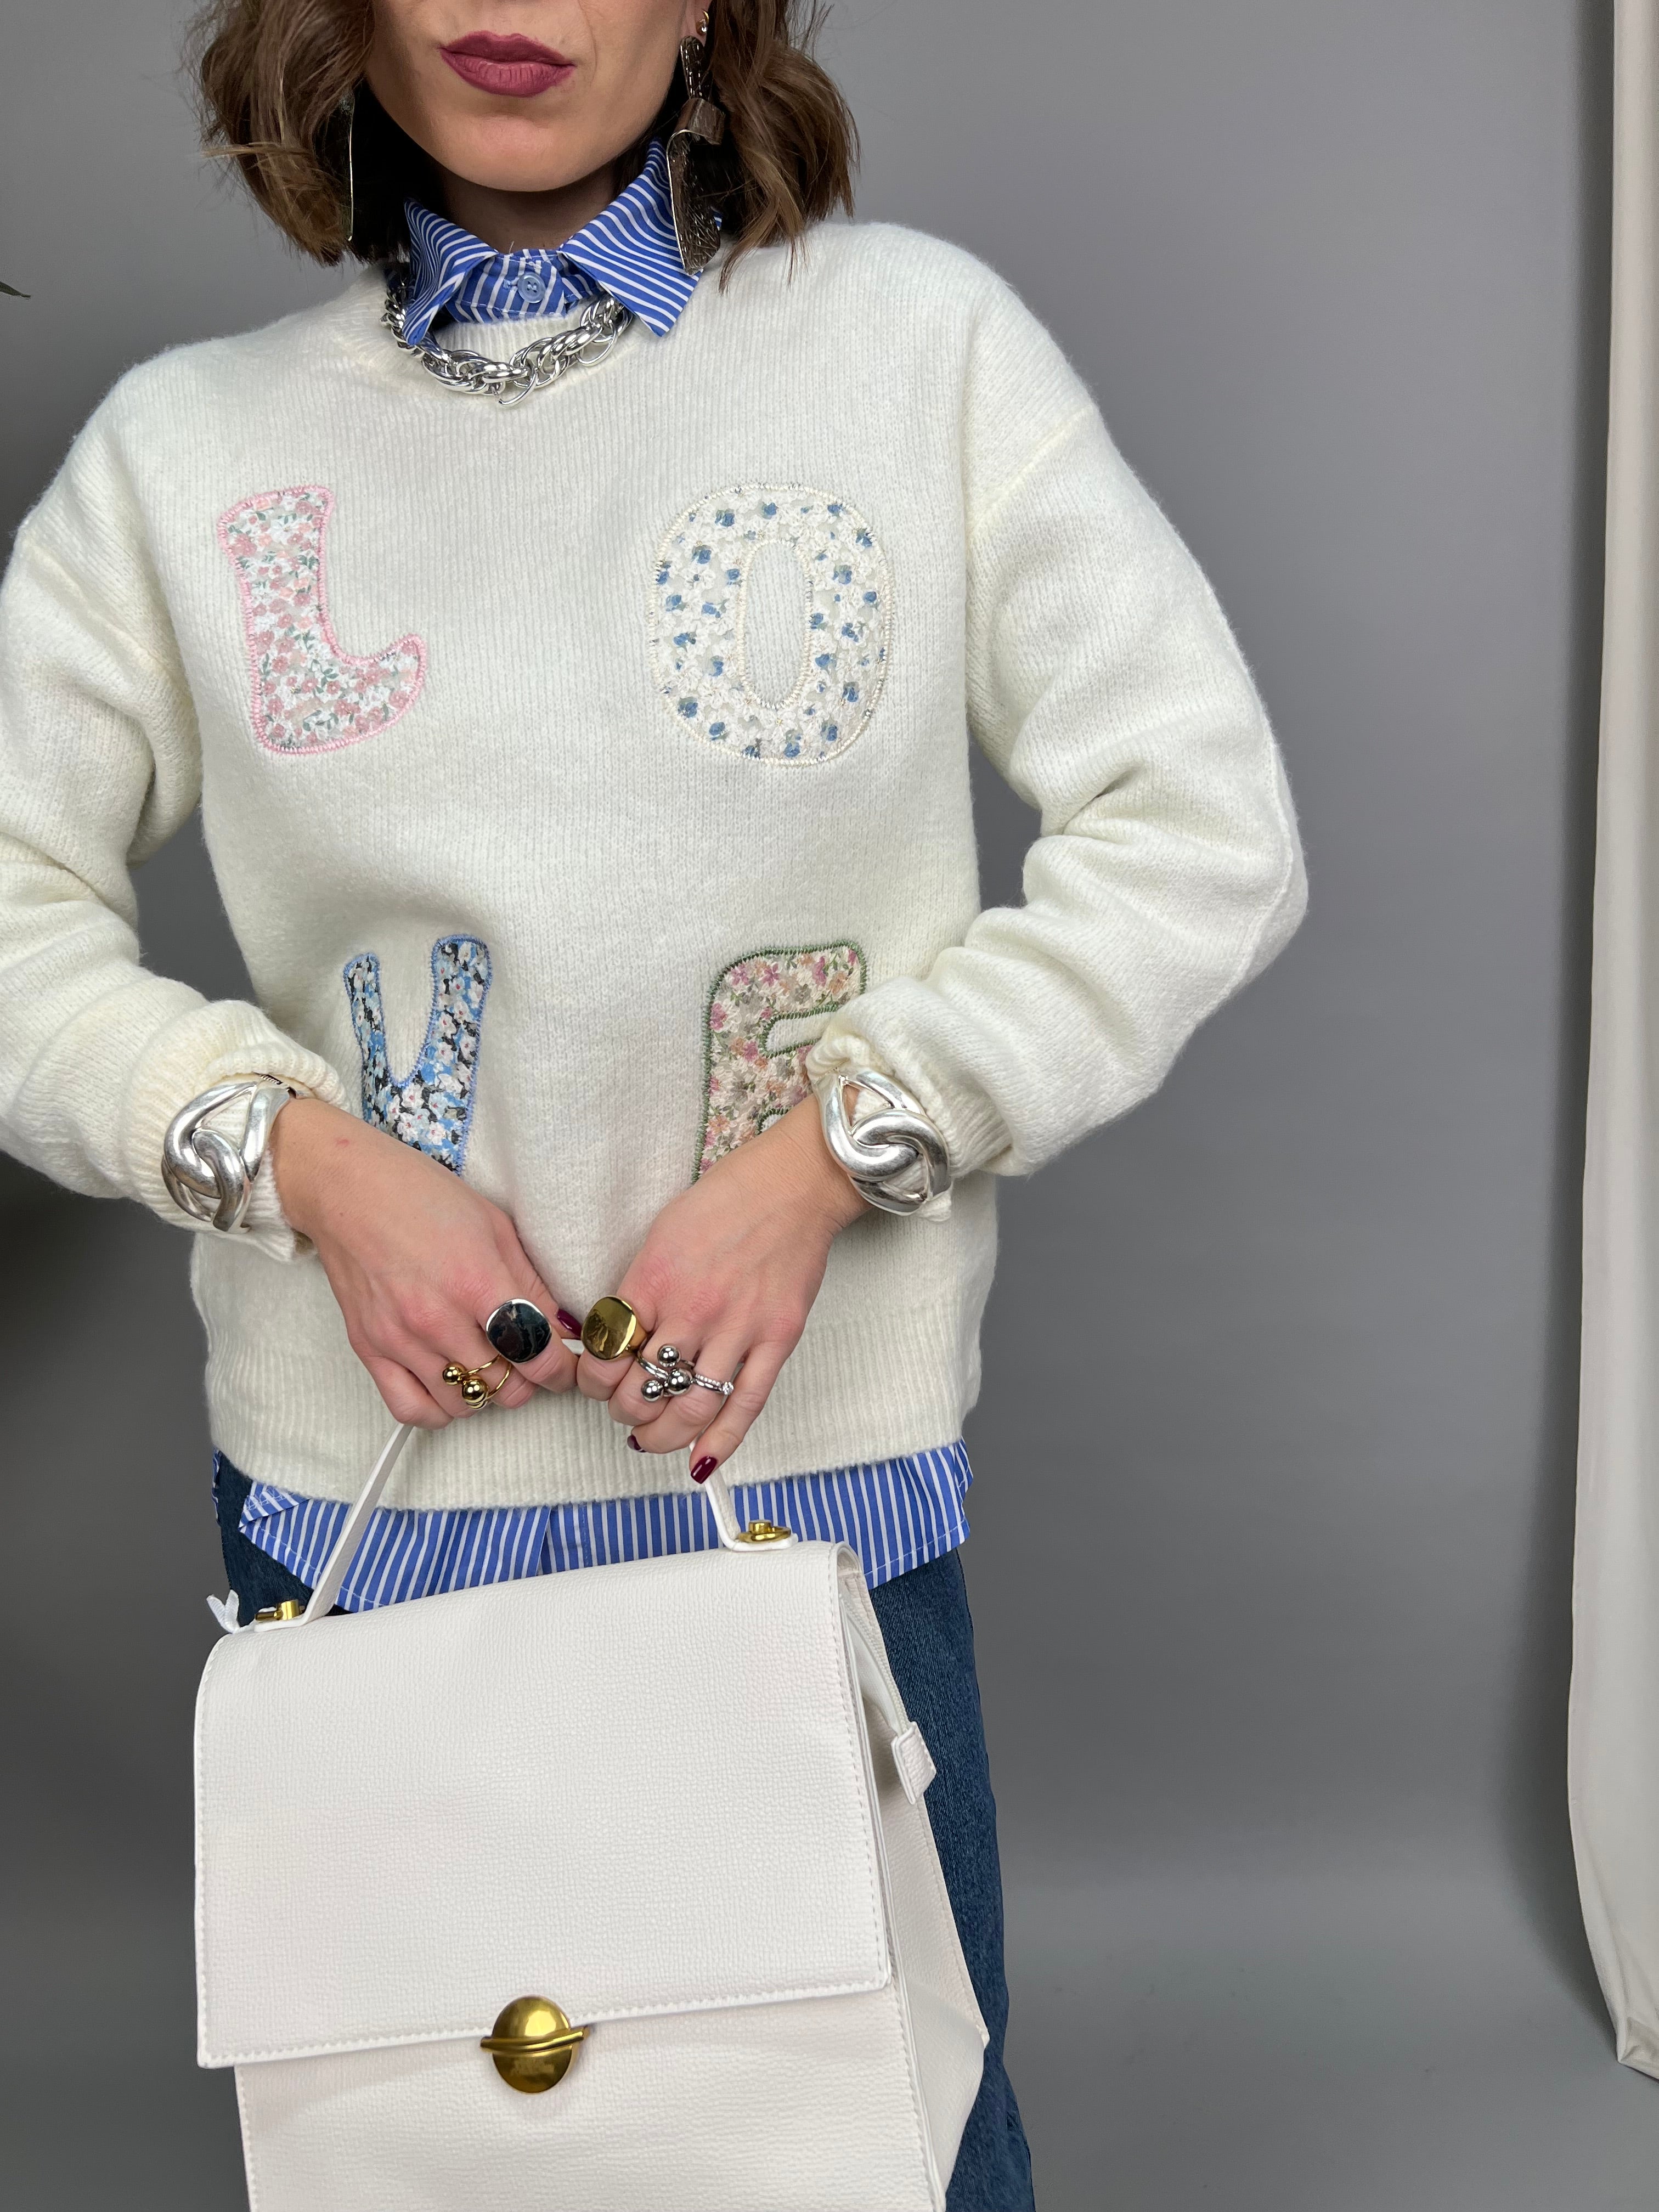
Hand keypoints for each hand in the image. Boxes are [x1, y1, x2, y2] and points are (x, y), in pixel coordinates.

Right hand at [270, 1098, 580, 1427]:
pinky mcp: (369, 1349)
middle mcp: (436, 1318)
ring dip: (485, 1392)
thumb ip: (532, 1284)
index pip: (536, 1353)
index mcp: (476, 1281)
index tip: (564, 1366)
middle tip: (526, 1359)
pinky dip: (439, 1409)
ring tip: (487, 1365)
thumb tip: (563, 1330)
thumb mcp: (496, 1226)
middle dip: (528, 1380)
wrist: (348, 1190)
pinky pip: (411, 1409)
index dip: (561, 1370)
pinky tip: (449, 1384)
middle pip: (504, 1387)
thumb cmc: (422, 1197)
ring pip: (463, 1403)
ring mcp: (399, 1339)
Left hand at [575, 1096, 867, 1474]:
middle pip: (641, 1390)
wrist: (791, 1184)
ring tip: (652, 1438)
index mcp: (652, 1281)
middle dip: (625, 1412)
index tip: (597, 1383)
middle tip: (626, 1411)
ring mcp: (738, 1328)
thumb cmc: (725, 1201)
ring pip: (689, 1408)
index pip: (606, 1354)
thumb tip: (614, 1338)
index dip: (594, 1381)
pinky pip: (746, 1404)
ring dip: (662, 1435)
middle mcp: (691, 1310)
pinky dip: (722, 1441)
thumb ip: (638, 1289)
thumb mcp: (659, 1236)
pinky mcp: (777, 1339)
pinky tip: (701, 1462)